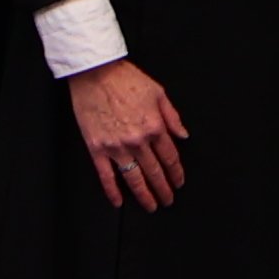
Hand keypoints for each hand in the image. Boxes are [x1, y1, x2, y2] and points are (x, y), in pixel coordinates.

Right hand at [68, 57, 189, 211]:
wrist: (95, 72)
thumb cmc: (125, 78)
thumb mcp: (158, 92)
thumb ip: (172, 117)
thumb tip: (183, 135)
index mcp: (154, 127)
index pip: (170, 158)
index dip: (177, 173)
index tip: (179, 182)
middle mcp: (138, 141)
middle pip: (155, 172)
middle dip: (164, 189)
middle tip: (168, 200)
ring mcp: (116, 147)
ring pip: (134, 179)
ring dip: (144, 195)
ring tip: (151, 205)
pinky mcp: (97, 149)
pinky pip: (106, 176)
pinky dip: (112, 191)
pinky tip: (119, 201)